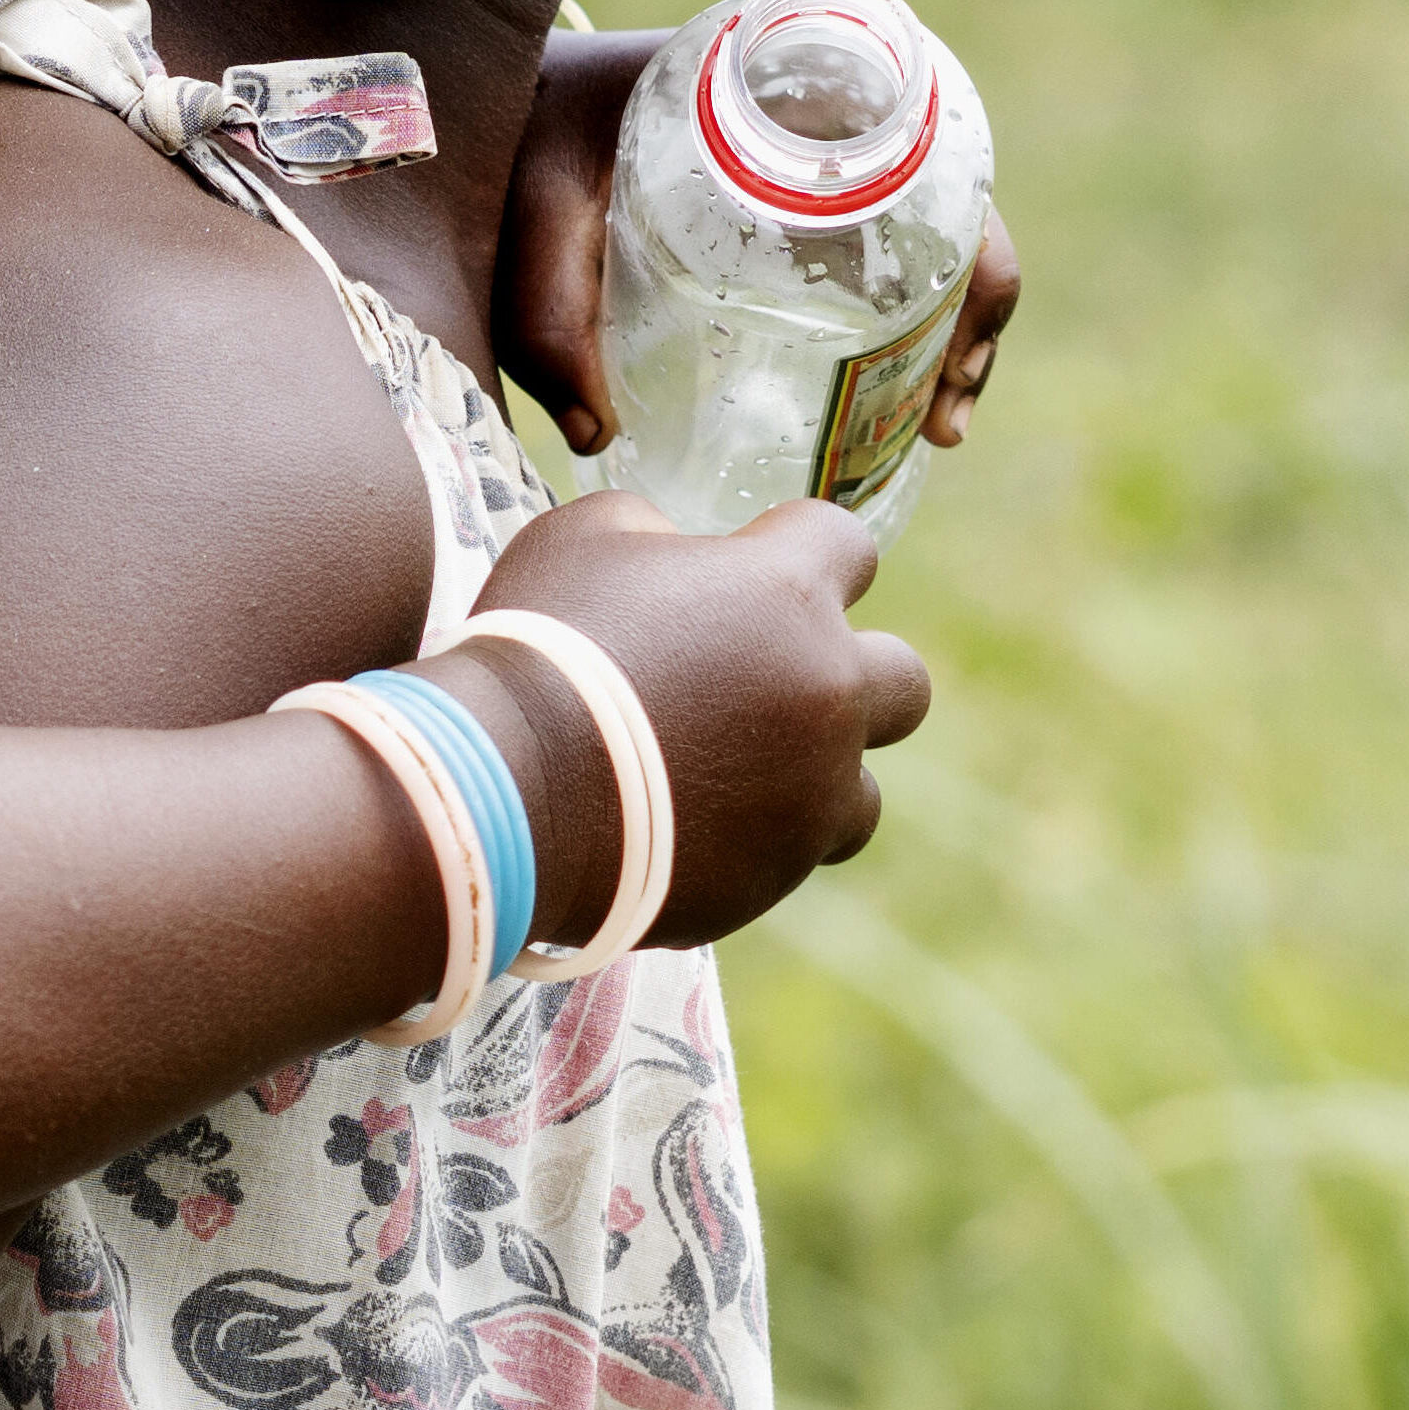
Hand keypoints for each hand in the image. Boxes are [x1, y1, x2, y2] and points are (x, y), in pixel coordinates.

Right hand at [436, 492, 927, 950]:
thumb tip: (675, 552)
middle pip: (904, 682)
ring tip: (737, 775)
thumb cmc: (541, 640)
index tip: (757, 562)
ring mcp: (809, 796)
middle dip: (852, 673)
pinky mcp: (773, 876)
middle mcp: (828, 694)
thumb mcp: (585, 535)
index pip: (848, 546)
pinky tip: (686, 823)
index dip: (799, 548)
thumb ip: (658, 533)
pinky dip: (751, 841)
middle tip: (776, 679)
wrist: (503, 787)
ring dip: (816, 779)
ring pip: (859, 793)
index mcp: (792, 593)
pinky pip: (788, 858)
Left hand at [499, 29, 1031, 456]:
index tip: (957, 361)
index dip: (980, 266)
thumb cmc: (533, 131)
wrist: (513, 91)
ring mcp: (824, 162)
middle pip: (956, 215)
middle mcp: (832, 123)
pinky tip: (885, 392)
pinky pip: (885, 252)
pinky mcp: (803, 197)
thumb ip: (549, 315)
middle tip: (945, 423)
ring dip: (949, 329)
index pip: (941, 166)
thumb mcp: (537, 209)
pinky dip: (904, 317)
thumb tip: (598, 432)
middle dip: (973, 323)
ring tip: (934, 428)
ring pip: (932, 243)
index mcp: (801, 96)